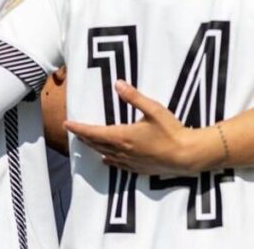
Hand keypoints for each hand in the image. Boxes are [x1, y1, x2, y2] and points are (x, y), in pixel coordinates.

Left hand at [65, 81, 215, 175]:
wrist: (186, 155)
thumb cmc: (171, 131)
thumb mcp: (154, 109)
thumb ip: (134, 97)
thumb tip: (118, 84)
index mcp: (123, 136)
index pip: (94, 132)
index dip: (79, 128)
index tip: (67, 124)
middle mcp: (122, 151)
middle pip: (96, 144)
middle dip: (83, 137)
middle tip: (73, 131)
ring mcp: (129, 161)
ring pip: (105, 154)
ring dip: (93, 148)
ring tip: (86, 142)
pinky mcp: (137, 168)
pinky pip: (117, 165)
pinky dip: (108, 160)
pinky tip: (106, 159)